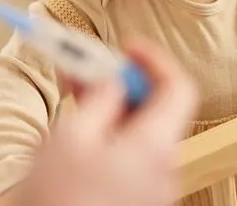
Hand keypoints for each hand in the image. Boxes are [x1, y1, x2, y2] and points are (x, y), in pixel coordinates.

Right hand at [13, 38, 198, 205]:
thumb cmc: (57, 199)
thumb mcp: (70, 137)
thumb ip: (100, 100)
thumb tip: (114, 80)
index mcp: (153, 149)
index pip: (178, 88)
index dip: (155, 60)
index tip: (126, 46)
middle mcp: (163, 170)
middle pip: (158, 110)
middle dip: (124, 82)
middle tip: (87, 66)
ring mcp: (151, 190)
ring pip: (141, 133)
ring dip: (112, 107)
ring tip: (75, 94)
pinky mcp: (135, 202)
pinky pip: (131, 157)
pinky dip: (110, 134)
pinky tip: (80, 130)